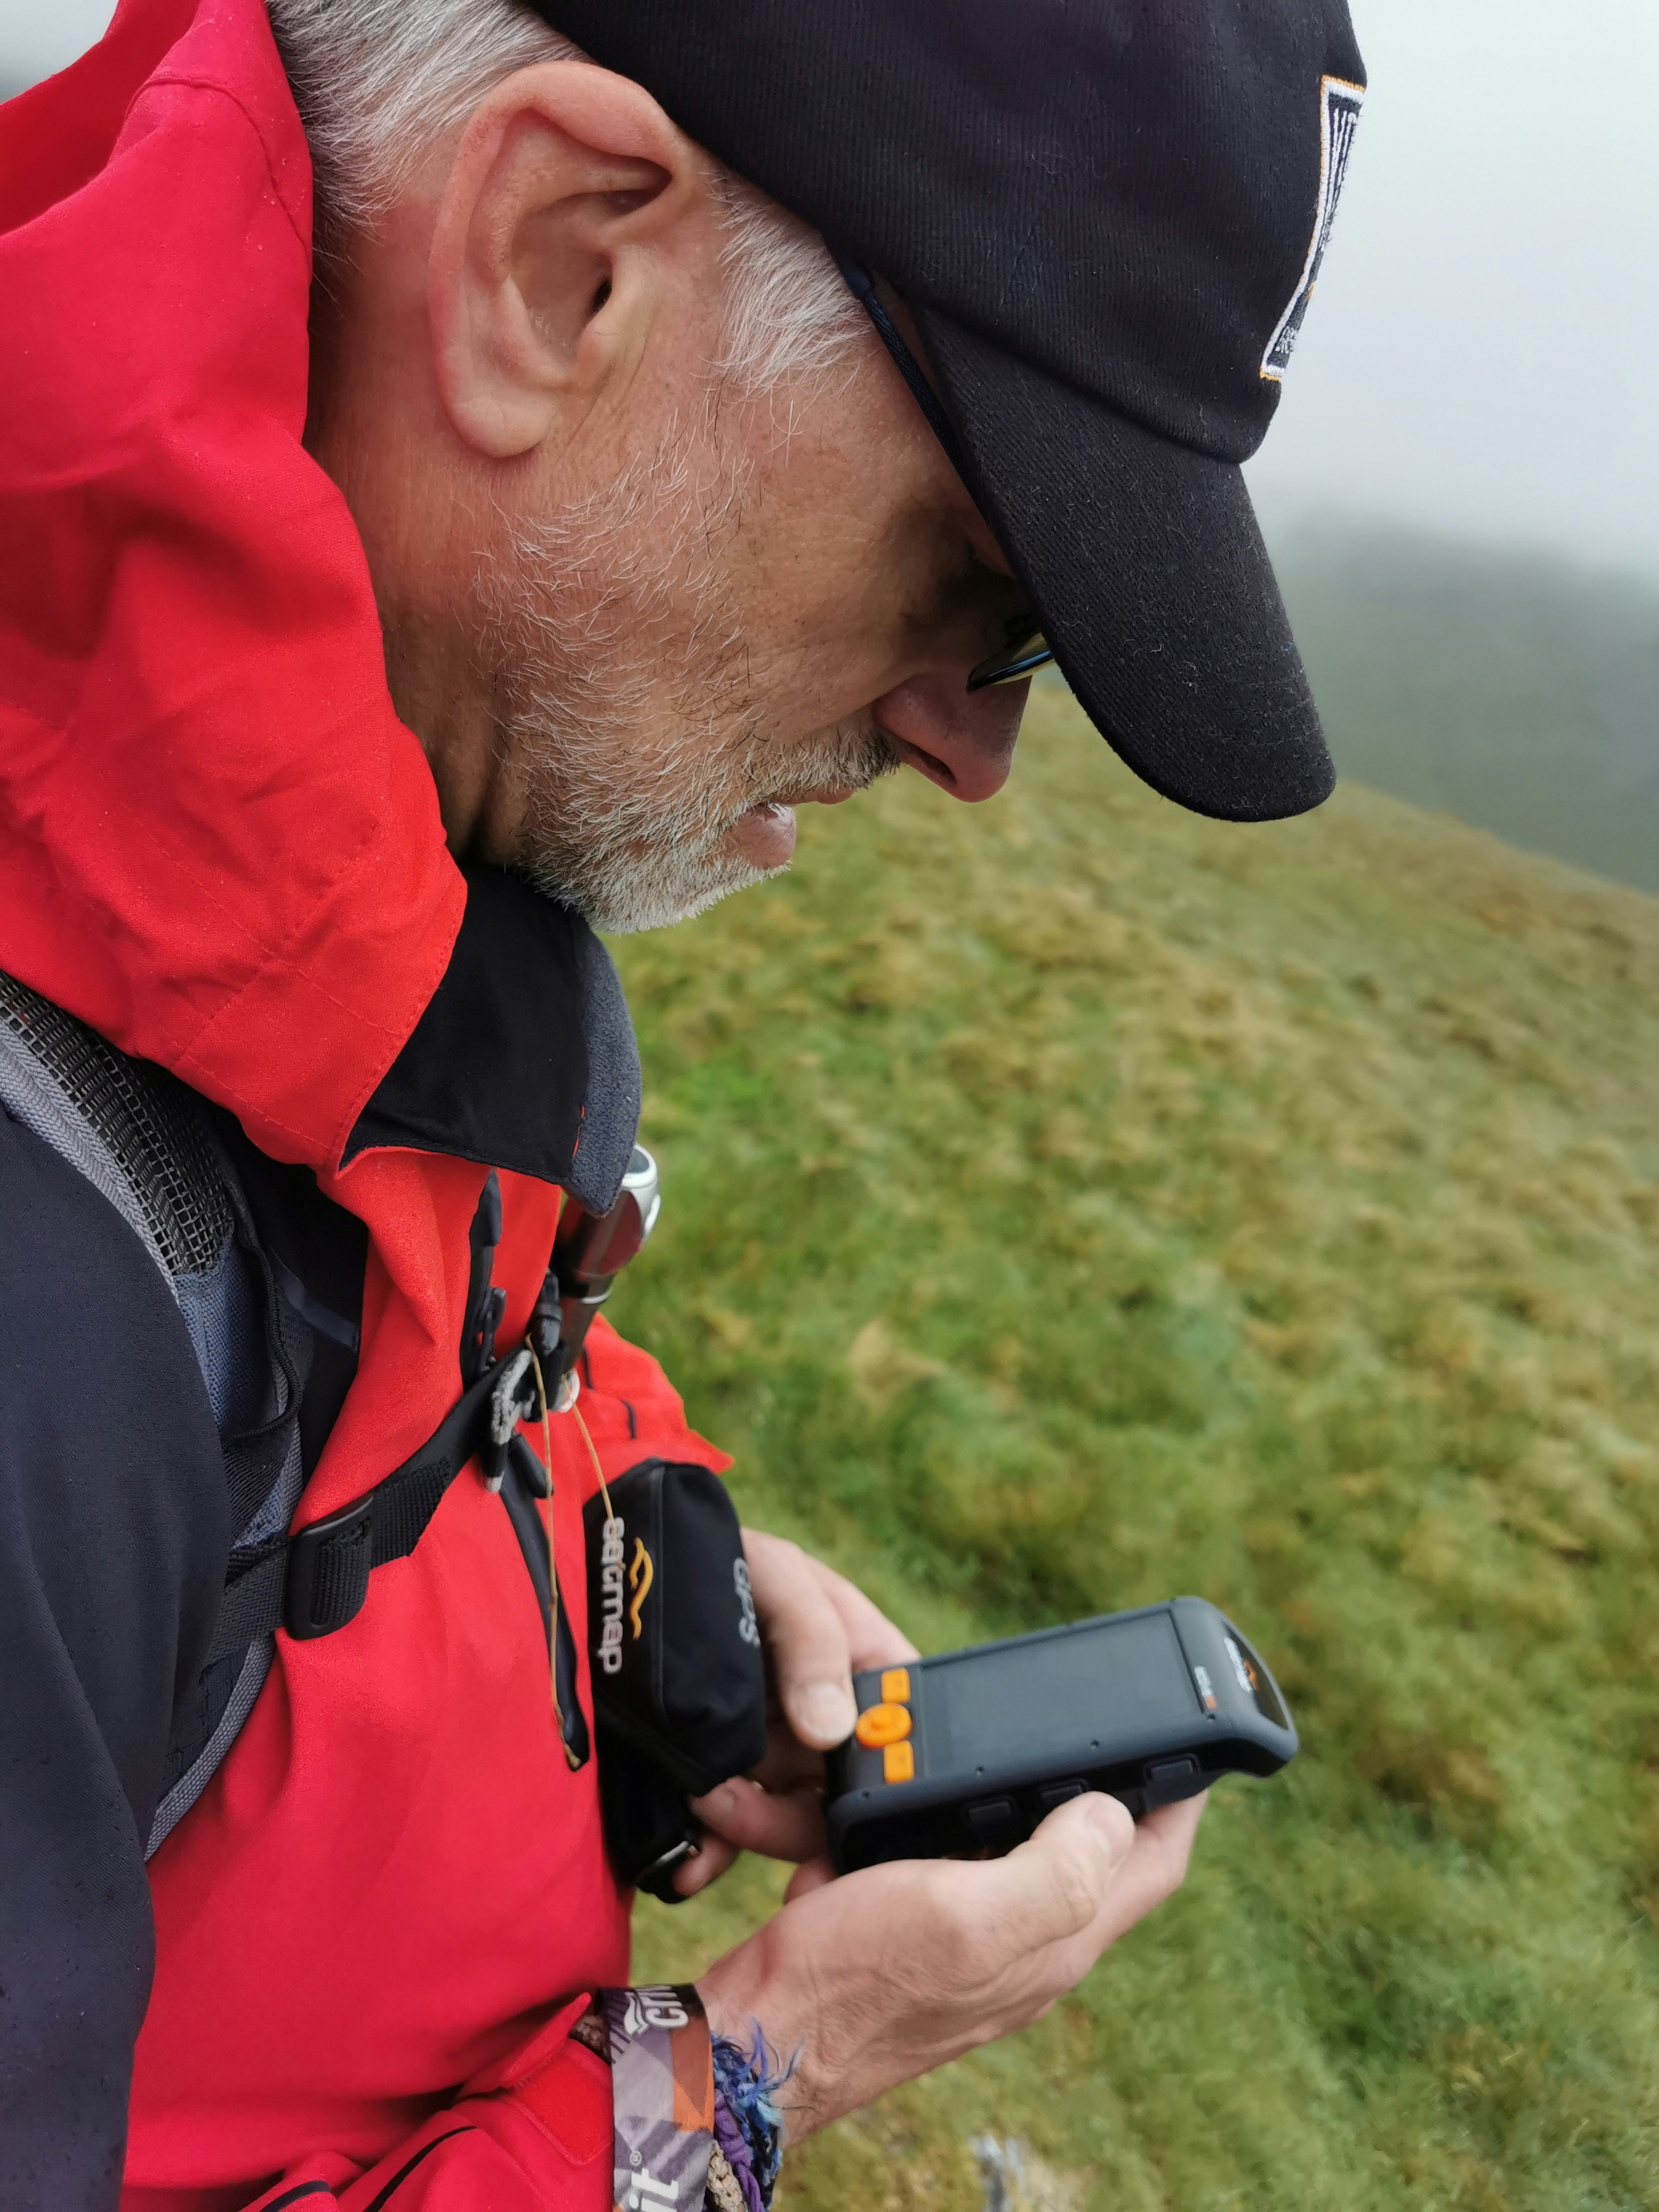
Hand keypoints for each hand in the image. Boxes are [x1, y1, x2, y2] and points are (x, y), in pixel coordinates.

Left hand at [674, 1530, 916, 1897]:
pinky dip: (712, 1851)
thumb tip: (831, 1731)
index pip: (907, 1737)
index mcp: (866, 1670)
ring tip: (699, 1809)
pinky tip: (688, 1861)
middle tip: (740, 1810)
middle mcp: (831, 1723)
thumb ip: (813, 1640)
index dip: (897, 1785)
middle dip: (801, 1825)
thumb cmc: (725, 1557)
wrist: (630, 1579)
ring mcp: (777, 1754)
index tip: (859, 1817)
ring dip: (748, 1835)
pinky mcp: (725, 1775)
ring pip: (787, 1825)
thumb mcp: (779, 1578)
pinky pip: (730, 1831)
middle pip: (847, 1801)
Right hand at [696, 1787, 1204, 2136]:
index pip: (1151, 1865)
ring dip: (1008, 1797)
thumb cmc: (854, 1979)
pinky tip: (911, 1792)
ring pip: (1016, 1852)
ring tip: (993, 1742)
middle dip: (1096, 1787)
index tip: (1186, 1737)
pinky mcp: (917, 1936)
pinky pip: (946, 1862)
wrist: (758, 2034)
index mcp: (1055, 1942)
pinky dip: (936, 1820)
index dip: (1178, 1798)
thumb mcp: (965, 1915)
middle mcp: (1025, 1948)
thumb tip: (1113, 1813)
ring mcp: (970, 1945)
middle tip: (1087, 1720)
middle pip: (1092, 1856)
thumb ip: (1055, 1872)